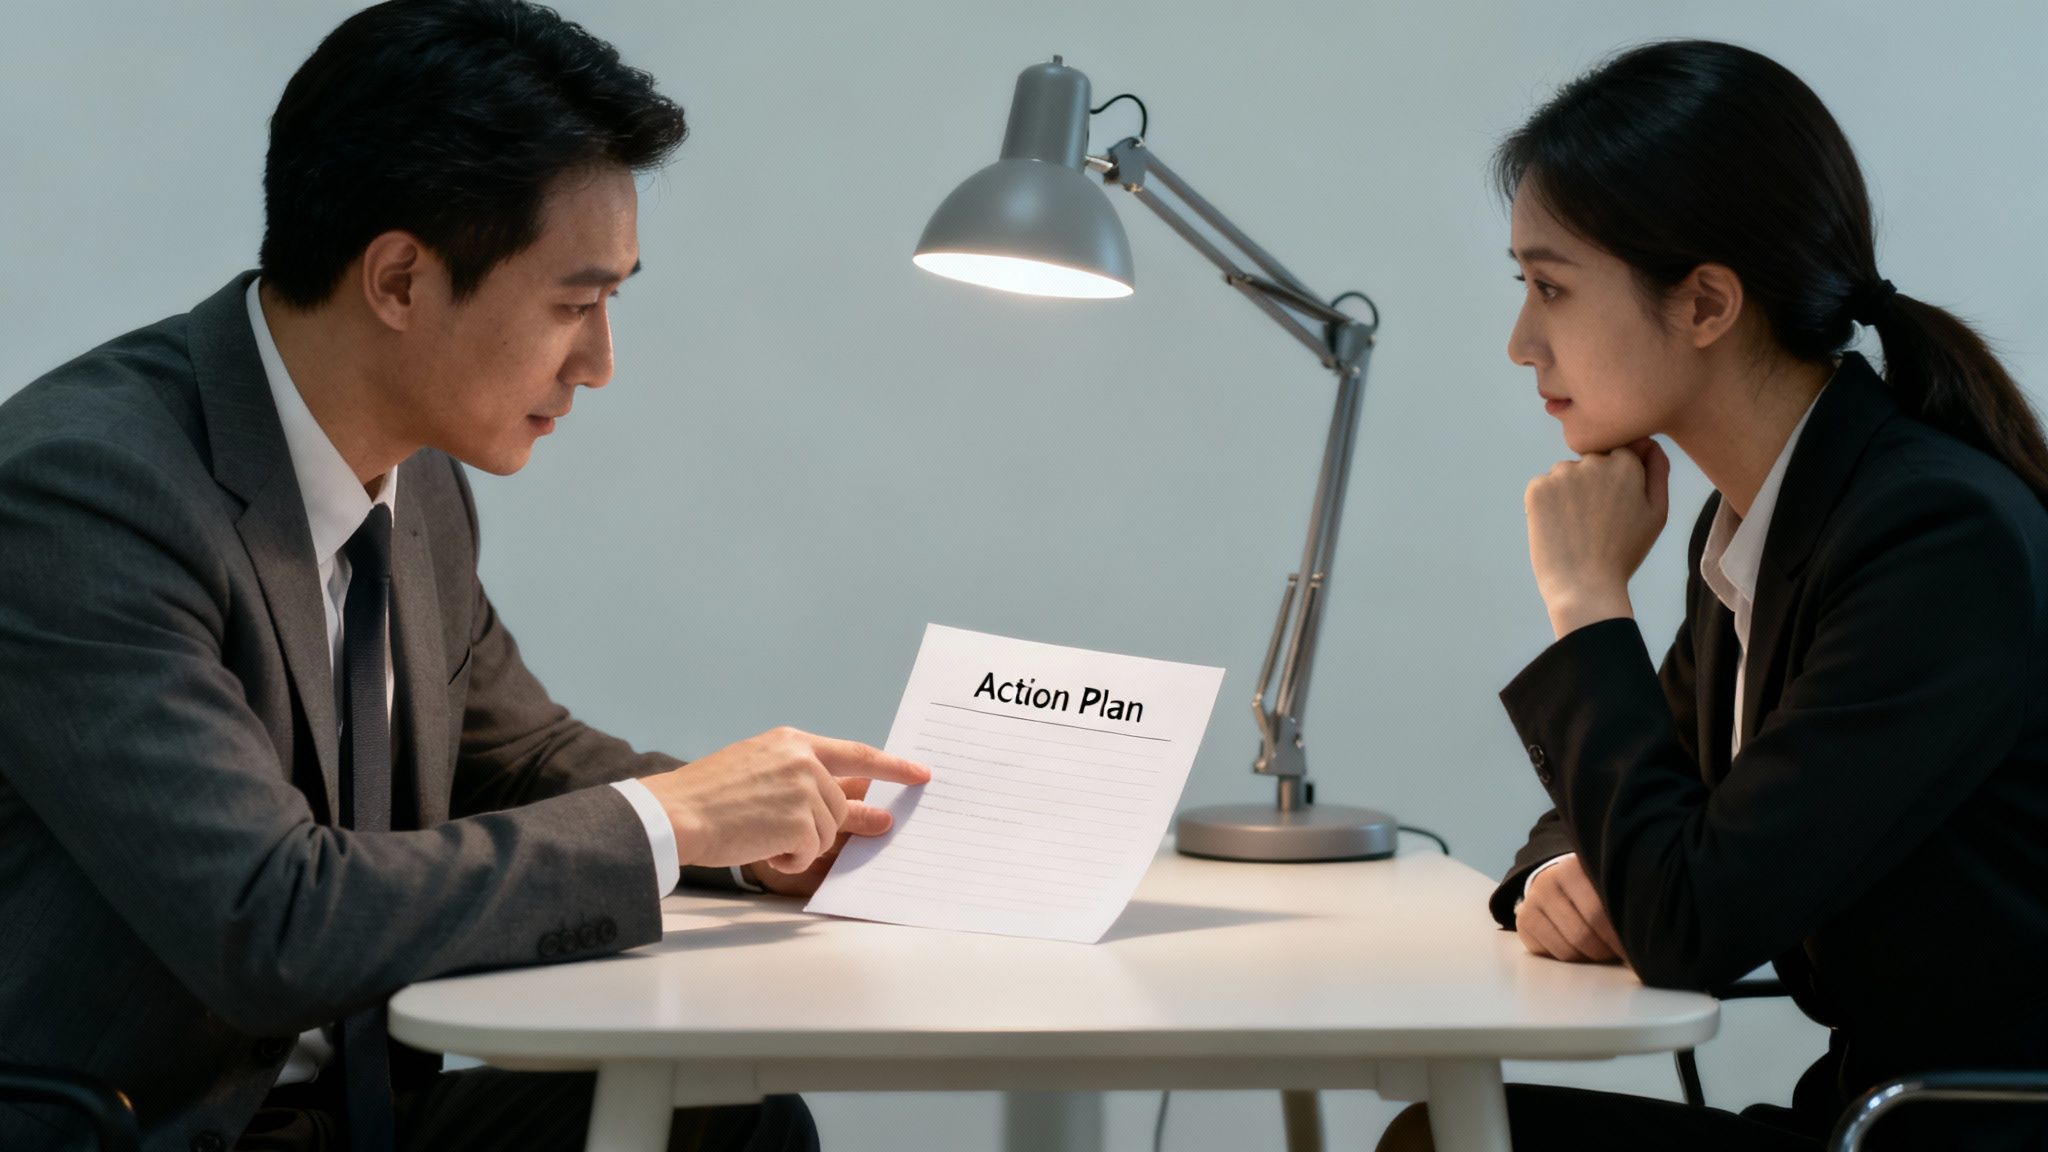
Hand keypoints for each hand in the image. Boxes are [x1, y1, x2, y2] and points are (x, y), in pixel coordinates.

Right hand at [640, 727, 929, 874]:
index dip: (892, 766)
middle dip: (831, 826)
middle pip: (839, 805)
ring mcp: (805, 790)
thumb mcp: (757, 766)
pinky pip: (809, 853)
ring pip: (827, 833)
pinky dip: (787, 860)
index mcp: (794, 742)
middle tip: (842, 831)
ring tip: (759, 834)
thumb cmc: (708, 795)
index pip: (857, 754)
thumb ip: (799, 775)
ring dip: (799, 844)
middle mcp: (805, 761)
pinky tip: (760, 848)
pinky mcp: (800, 822)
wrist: (675, 812)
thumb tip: (845, 801)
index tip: (921, 773)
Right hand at [1517, 855, 1625, 963]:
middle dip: (1605, 951)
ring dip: (1590, 958)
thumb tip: (1642, 937)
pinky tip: (1581, 949)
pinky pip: (1552, 955)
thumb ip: (1621, 902)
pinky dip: (1572, 959)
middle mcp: (1546, 884)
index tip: (1634, 947)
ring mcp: (1530, 903)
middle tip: (1620, 955)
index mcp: (1571, 869)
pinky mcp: (1523, 923)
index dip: (1618, 936)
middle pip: (1582, 934)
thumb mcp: (1605, 884)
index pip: (1598, 912)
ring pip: (1567, 950)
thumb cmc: (1592, 886)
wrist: (1557, 880)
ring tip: (1603, 951)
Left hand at [1524, 437, 1669, 638]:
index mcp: (1625, 464)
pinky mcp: (1536, 488)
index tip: (1616, 506)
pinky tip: (1560, 527)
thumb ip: (1657, 472)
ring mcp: (1561, 474)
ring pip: (1567, 474)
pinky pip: (1544, 487)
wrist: (1584, 586)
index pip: (1621, 454)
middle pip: (1592, 461)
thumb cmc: (1624, 552)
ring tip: (1579, 527)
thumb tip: (1650, 443)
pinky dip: (1549, 503)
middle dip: (1595, 483)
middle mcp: (1592, 461)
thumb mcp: (1656, 514)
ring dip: (1571, 492)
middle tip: (1598, 521)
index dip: (1619, 480)